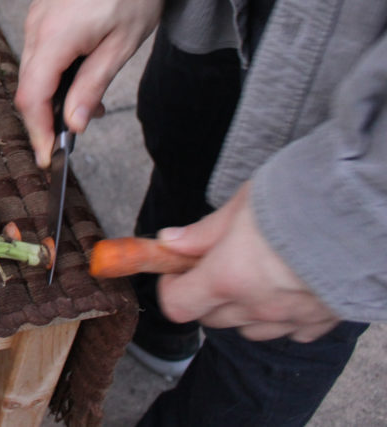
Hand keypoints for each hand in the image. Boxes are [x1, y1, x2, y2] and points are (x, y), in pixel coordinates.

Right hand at [14, 0, 164, 166]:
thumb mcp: (121, 47)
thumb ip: (91, 88)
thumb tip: (73, 126)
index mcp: (54, 39)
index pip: (33, 99)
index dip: (38, 132)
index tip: (49, 157)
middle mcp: (35, 28)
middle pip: (28, 88)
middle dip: (45, 118)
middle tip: (70, 138)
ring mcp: (35, 17)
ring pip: (32, 70)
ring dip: (50, 94)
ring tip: (84, 106)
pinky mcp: (42, 11)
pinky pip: (38, 50)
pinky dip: (51, 72)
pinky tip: (77, 76)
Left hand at [156, 183, 340, 342]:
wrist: (362, 212)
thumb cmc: (300, 200)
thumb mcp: (241, 204)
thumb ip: (204, 231)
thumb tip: (170, 242)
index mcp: (227, 277)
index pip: (177, 305)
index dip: (172, 286)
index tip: (176, 268)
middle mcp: (256, 306)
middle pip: (210, 318)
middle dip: (203, 294)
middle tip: (213, 264)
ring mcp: (290, 318)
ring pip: (248, 330)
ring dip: (241, 309)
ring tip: (253, 275)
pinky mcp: (320, 321)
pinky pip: (289, 332)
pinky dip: (281, 317)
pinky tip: (287, 289)